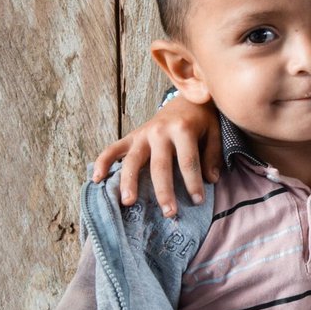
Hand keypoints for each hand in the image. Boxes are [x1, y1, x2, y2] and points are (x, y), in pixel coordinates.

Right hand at [91, 95, 220, 213]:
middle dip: (164, 191)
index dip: (193, 183)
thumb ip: (211, 156)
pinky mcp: (131, 136)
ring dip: (129, 182)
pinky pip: (113, 149)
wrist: (186, 97)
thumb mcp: (214, 132)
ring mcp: (142, 134)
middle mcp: (160, 132)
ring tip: (128, 202)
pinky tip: (96, 179)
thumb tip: (210, 180)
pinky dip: (102, 162)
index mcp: (182, 130)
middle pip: (159, 166)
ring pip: (132, 160)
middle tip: (169, 213)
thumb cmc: (201, 120)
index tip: (198, 201)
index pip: (188, 161)